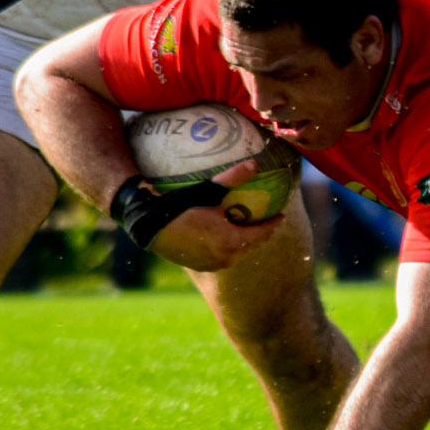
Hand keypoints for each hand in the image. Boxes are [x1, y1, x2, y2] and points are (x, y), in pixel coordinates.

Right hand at [140, 158, 283, 271]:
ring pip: (237, 251)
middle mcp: (226, 258)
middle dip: (260, 231)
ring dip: (243, 239)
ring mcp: (213, 265)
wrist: (148, 226)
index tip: (281, 214)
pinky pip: (222, 255)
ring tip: (245, 225)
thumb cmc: (180, 208)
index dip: (274, 223)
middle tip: (264, 218)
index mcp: (232, 242)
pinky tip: (225, 234)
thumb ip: (233, 178)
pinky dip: (228, 245)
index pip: (263, 233)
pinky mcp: (201, 266)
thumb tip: (255, 163)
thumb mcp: (209, 191)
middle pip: (252, 244)